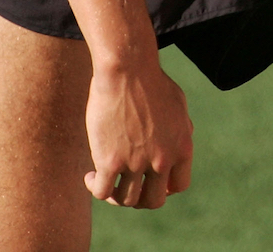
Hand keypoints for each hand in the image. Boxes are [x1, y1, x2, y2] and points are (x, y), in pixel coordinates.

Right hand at [84, 58, 193, 208]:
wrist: (129, 70)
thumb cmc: (152, 81)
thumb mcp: (178, 106)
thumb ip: (181, 129)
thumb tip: (180, 140)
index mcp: (182, 147)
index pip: (179, 186)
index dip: (164, 189)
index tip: (150, 182)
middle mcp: (163, 160)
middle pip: (153, 201)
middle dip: (139, 198)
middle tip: (125, 186)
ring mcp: (137, 163)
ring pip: (126, 200)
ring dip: (114, 196)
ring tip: (104, 180)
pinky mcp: (110, 161)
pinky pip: (102, 192)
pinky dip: (95, 188)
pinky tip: (90, 176)